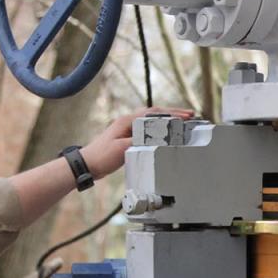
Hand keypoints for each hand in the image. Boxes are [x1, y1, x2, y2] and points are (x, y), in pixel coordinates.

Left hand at [80, 107, 194, 179]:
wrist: (87, 164)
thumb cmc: (102, 156)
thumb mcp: (122, 149)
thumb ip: (139, 141)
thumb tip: (157, 138)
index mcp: (128, 121)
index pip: (154, 113)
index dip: (172, 113)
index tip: (186, 116)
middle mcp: (128, 122)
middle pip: (155, 113)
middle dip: (173, 113)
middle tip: (190, 116)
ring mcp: (128, 129)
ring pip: (152, 120)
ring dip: (167, 119)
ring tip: (182, 122)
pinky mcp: (127, 137)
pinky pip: (148, 128)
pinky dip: (159, 128)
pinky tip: (165, 132)